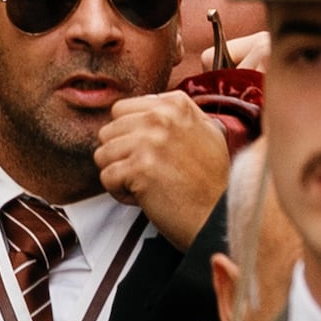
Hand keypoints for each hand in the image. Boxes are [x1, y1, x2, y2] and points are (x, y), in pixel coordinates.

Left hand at [92, 90, 232, 249]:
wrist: (217, 216)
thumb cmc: (211, 181)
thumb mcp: (205, 131)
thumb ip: (176, 114)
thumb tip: (147, 105)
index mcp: (175, 104)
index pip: (122, 110)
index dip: (129, 136)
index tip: (149, 154)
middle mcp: (160, 117)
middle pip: (109, 131)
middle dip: (120, 155)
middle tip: (145, 173)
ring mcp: (148, 141)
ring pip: (103, 153)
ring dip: (118, 174)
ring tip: (143, 185)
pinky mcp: (139, 168)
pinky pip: (106, 176)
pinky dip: (119, 192)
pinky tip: (142, 197)